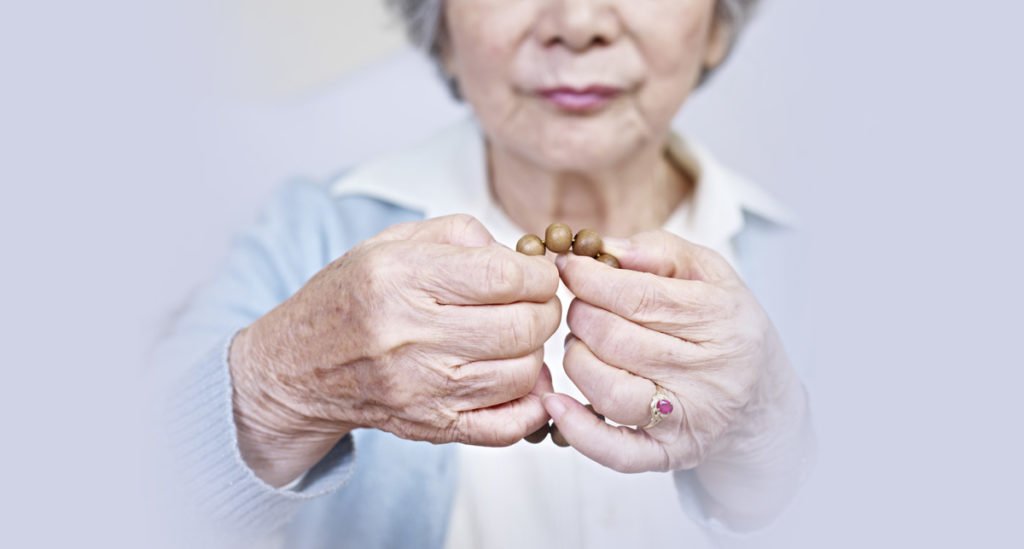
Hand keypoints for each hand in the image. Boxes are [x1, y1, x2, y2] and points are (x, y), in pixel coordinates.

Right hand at [230, 214, 560, 485]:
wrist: (299, 367)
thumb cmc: (350, 298)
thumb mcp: (391, 243)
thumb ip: (461, 235)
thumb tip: (522, 257)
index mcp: (399, 278)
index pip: (503, 277)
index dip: (538, 273)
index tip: (538, 273)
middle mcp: (408, 336)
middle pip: (522, 327)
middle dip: (545, 310)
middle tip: (536, 303)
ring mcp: (421, 388)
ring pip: (523, 373)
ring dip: (535, 351)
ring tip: (516, 337)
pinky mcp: (432, 427)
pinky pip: (508, 426)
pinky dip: (530, 403)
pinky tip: (520, 380)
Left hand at [545, 230, 808, 520]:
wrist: (761, 402)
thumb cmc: (724, 329)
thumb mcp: (710, 275)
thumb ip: (660, 250)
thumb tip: (606, 248)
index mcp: (719, 317)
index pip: (638, 296)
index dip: (591, 279)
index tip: (568, 267)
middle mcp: (708, 371)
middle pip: (615, 339)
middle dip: (581, 315)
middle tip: (579, 307)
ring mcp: (688, 417)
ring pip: (607, 388)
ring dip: (577, 359)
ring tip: (582, 343)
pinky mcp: (670, 454)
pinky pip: (616, 450)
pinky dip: (578, 429)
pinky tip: (557, 404)